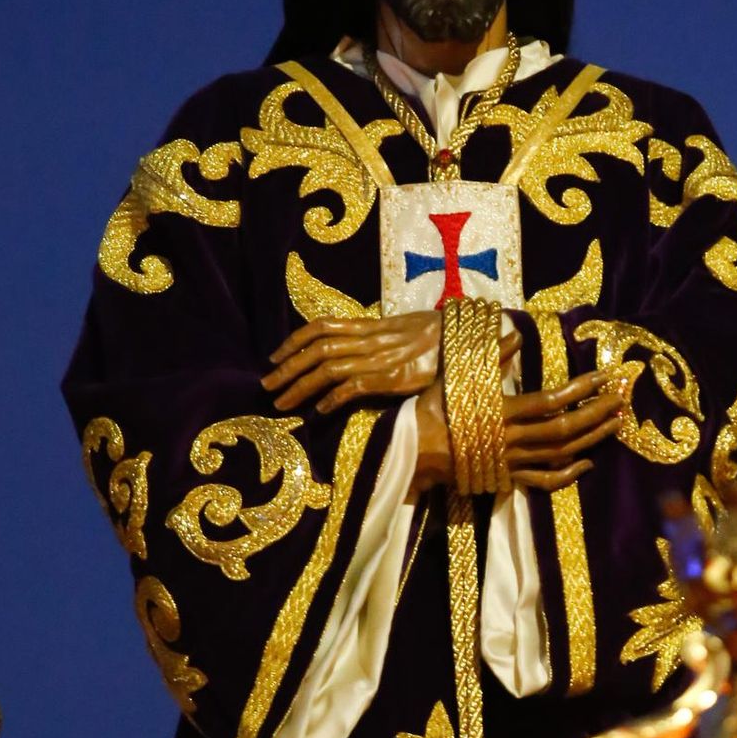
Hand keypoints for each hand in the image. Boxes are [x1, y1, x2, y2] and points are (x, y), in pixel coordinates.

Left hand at [263, 314, 443, 414]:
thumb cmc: (443, 336)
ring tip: (281, 402)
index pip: (323, 326)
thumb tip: (359, 348)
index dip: (294, 340)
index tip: (275, 356)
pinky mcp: (394, 378)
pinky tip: (319, 411)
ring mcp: (381, 359)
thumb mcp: (405, 330)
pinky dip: (333, 398)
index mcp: (371, 326)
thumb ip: (381, 338)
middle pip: (317, 349)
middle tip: (265, 385)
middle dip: (288, 367)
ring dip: (300, 386)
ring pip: (329, 368)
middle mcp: (371, 340)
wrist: (471, 338)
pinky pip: (355, 386)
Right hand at [412, 369, 625, 495]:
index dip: (581, 389)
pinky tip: (588, 464)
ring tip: (616, 423)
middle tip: (621, 399)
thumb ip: (492, 356)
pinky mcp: (508, 478)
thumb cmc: (433, 410)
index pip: (551, 400)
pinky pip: (544, 481)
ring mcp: (512, 462)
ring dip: (592, 438)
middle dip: (596, 414)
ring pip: (560, 453)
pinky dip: (568, 475)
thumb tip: (516, 332)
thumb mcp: (458, 377)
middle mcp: (512, 439)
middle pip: (564, 429)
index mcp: (501, 411)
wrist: (412, 454)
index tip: (604, 377)